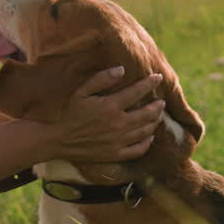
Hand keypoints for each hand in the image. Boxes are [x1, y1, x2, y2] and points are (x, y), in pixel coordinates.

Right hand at [45, 68, 164, 163]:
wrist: (61, 140)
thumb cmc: (71, 113)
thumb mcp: (81, 92)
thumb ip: (101, 79)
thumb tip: (121, 69)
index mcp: (110, 106)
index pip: (137, 92)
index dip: (150, 83)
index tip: (158, 77)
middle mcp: (118, 124)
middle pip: (147, 113)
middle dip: (157, 106)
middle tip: (161, 101)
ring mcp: (119, 141)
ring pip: (146, 131)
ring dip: (155, 121)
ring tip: (157, 115)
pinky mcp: (117, 154)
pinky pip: (138, 149)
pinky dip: (147, 142)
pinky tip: (149, 136)